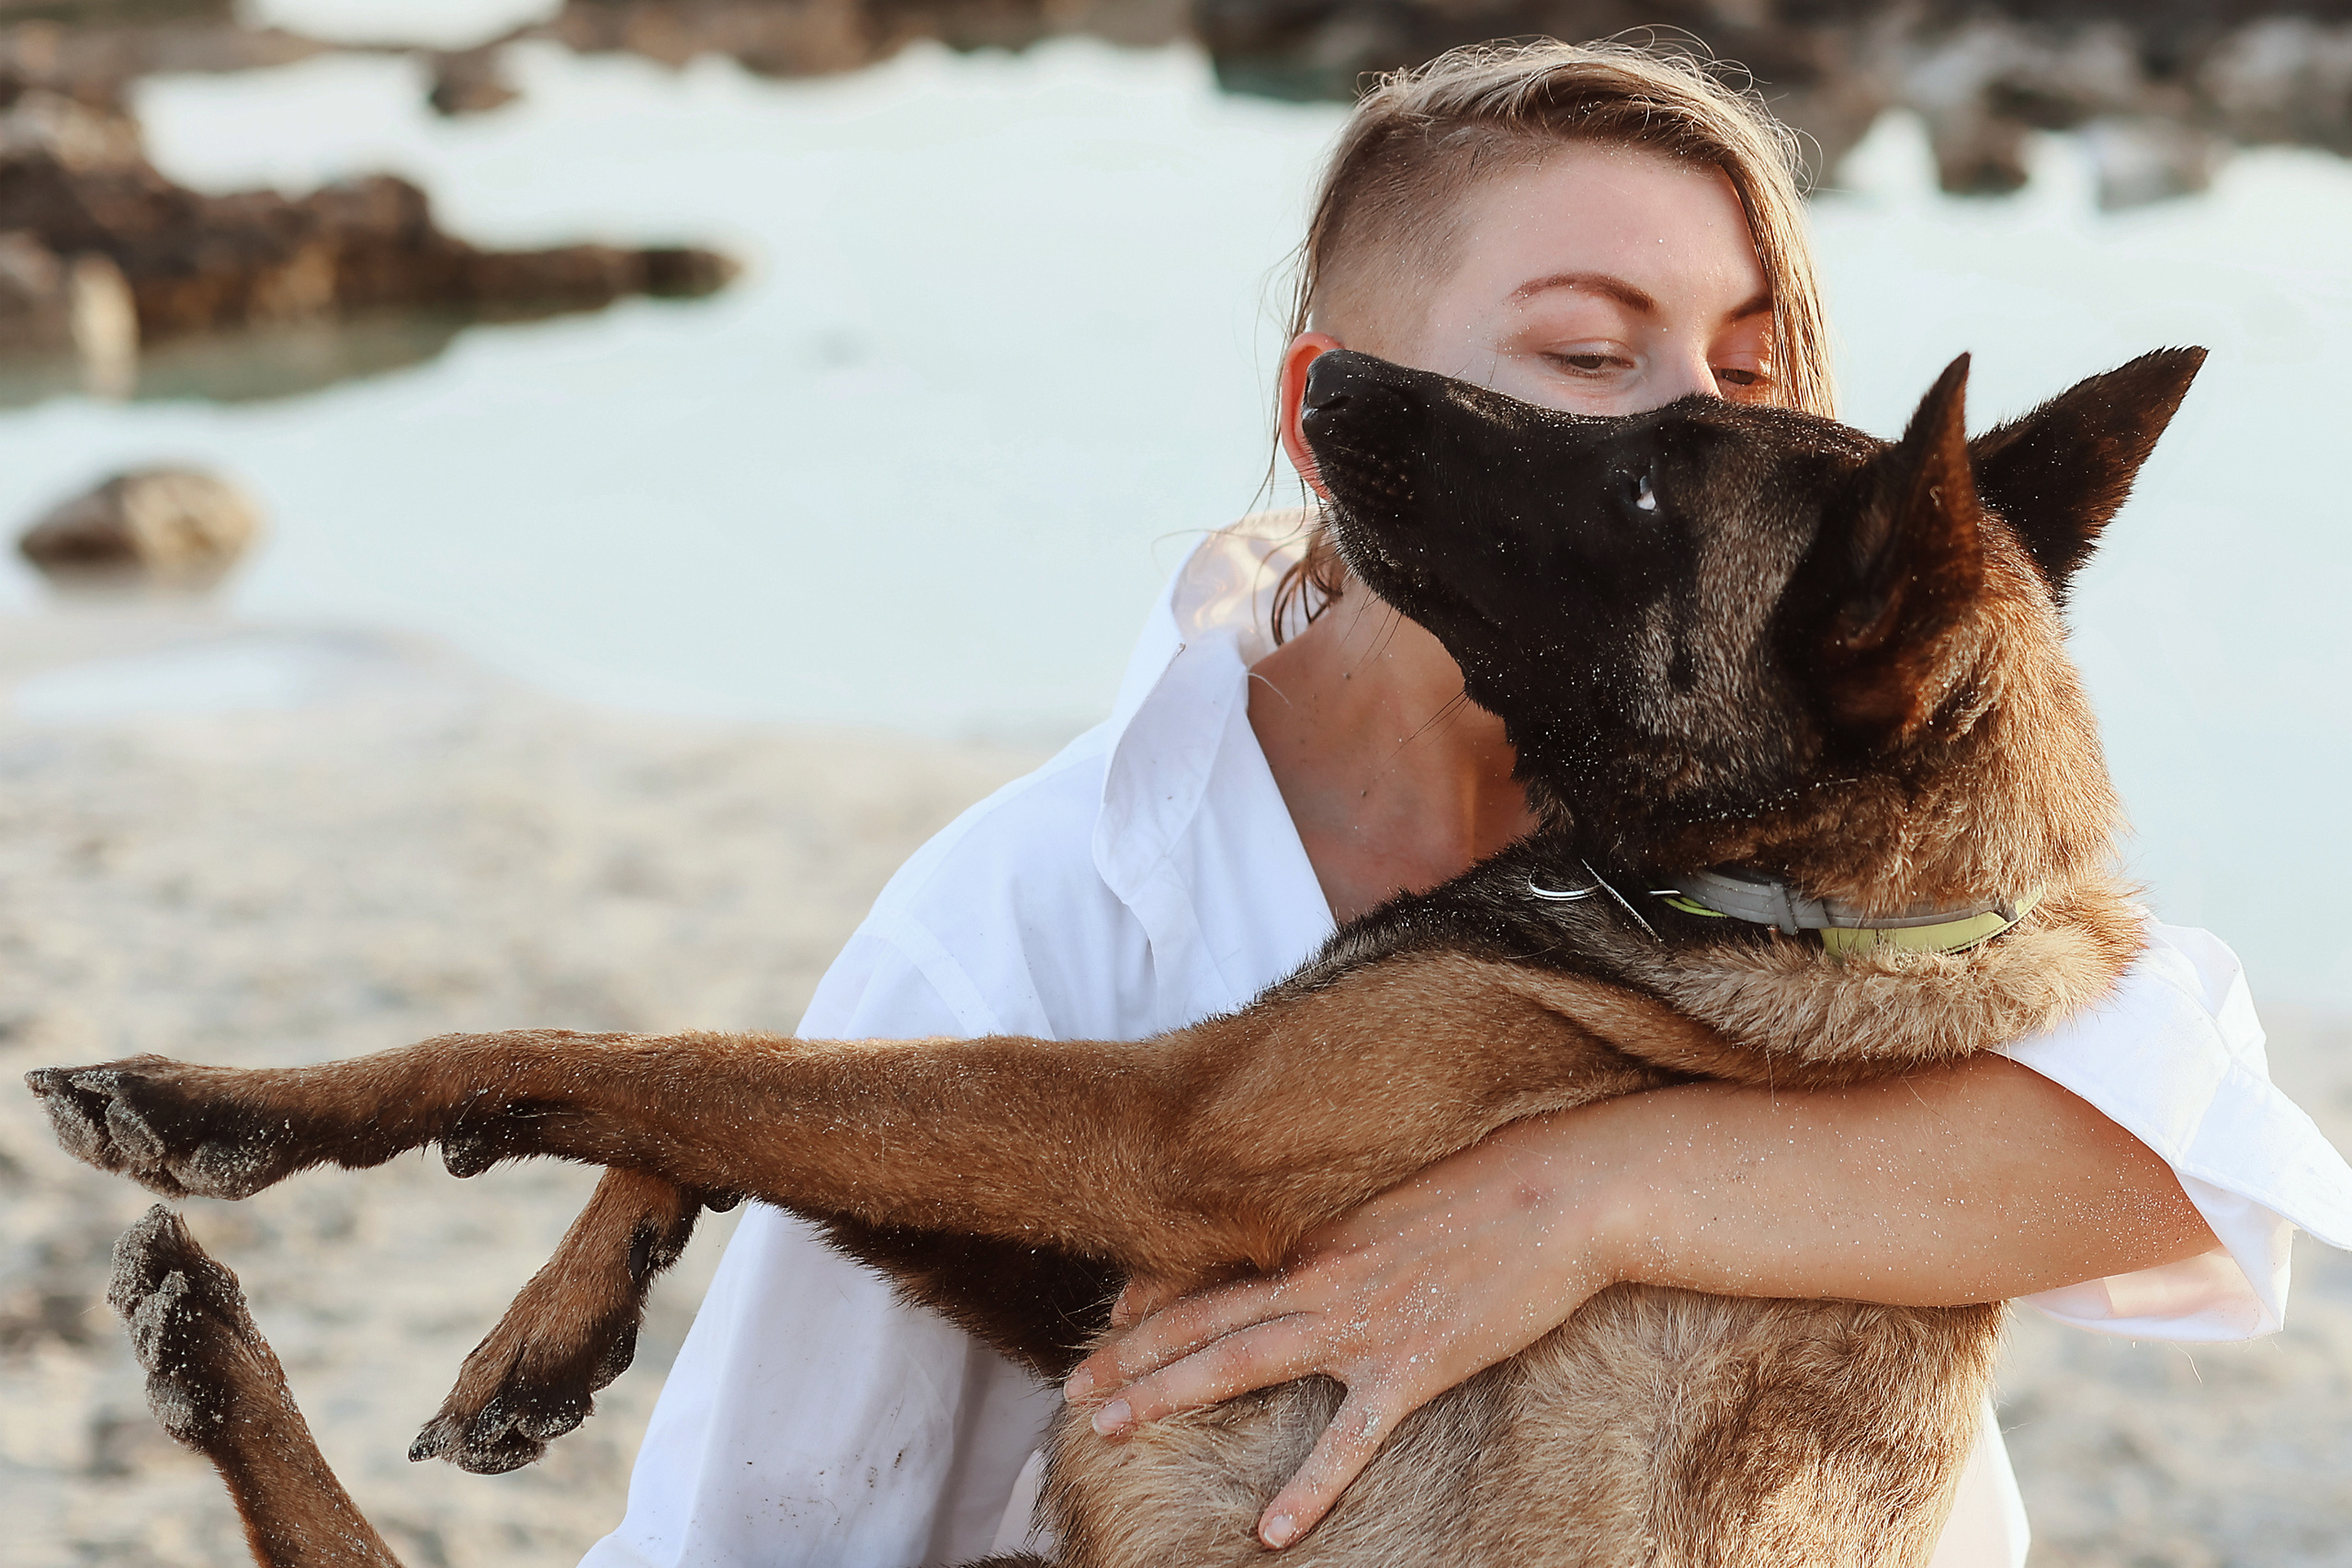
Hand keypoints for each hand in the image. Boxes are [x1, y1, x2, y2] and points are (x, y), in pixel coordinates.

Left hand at [1059, 1111, 1622, 1548]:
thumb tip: (1315, 1244)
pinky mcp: (1415, 1365)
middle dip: (1131, 1355)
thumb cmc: (1494, 1177)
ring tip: (1108, 1427)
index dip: (1155, 1298)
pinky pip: (1350, 1439)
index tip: (1111, 1320)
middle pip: (1203, 1319)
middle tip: (1072, 1391)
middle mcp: (1322, 1275)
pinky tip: (1273, 1530)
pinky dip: (1311, 1486)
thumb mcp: (1400, 1187)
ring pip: (1242, 1364)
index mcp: (1318, 1231)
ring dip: (1167, 1395)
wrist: (1564, 1191)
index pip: (1214, 1268)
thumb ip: (1347, 1222)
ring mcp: (1364, 1323)